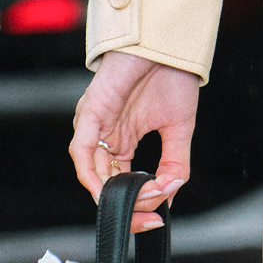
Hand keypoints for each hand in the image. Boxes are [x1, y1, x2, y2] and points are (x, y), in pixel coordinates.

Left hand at [70, 51, 200, 229]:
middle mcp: (106, 137)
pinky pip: (83, 150)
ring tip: (141, 200)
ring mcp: (96, 127)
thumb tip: (169, 194)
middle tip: (149, 217)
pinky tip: (110, 187)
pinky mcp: (89, 115)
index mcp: (123, 140)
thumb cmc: (171, 77)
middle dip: (127, 207)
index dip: (138, 204)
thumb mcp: (179, 129)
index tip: (157, 218)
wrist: (169, 44)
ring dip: (115, 194)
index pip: (122, 183)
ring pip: (93, 173)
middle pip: (105, 185)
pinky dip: (93, 173)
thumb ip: (174, 162)